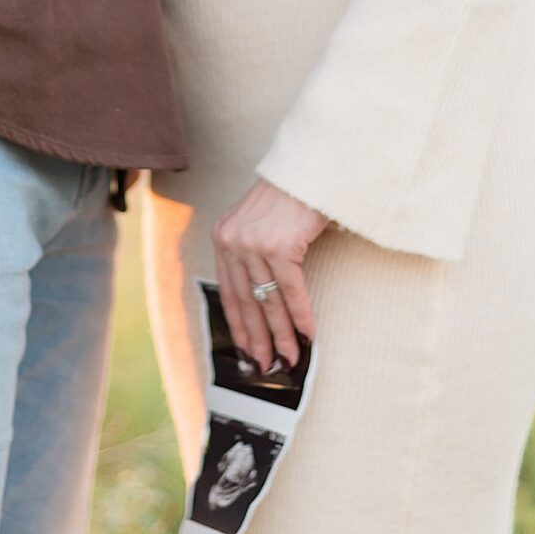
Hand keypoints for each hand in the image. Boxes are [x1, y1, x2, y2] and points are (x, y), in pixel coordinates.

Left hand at [212, 179, 327, 371]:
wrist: (310, 168)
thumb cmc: (291, 196)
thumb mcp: (260, 224)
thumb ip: (254, 254)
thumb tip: (266, 301)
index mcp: (224, 237)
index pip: (228, 292)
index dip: (239, 326)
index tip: (247, 350)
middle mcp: (232, 241)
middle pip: (246, 302)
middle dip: (258, 339)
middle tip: (265, 365)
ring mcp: (254, 243)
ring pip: (269, 301)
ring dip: (281, 335)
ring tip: (289, 358)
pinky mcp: (278, 245)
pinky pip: (290, 291)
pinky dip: (300, 316)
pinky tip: (307, 334)